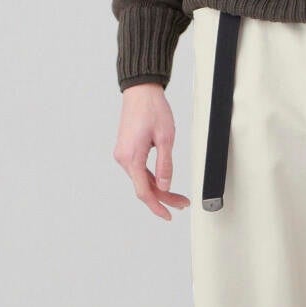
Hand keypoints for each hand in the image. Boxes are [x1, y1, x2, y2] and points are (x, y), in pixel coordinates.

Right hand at [114, 84, 191, 220]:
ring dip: (158, 189)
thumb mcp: (165, 139)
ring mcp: (123, 154)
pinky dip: (151, 179)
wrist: (141, 91)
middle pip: (143, 187)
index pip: (143, 191)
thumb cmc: (152, 109)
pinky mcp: (126, 150)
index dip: (157, 206)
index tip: (168, 215)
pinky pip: (139, 170)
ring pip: (141, 180)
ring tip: (178, 197)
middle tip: (182, 204)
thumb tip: (164, 187)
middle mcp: (123, 158)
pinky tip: (163, 183)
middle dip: (163, 197)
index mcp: (131, 157)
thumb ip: (165, 165)